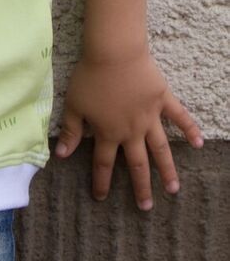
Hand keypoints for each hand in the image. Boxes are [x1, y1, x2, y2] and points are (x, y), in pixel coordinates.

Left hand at [55, 49, 203, 209]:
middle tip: (146, 207)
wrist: (114, 52)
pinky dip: (190, 129)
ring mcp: (150, 117)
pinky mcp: (162, 100)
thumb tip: (61, 155)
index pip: (104, 163)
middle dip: (141, 187)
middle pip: (137, 164)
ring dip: (167, 170)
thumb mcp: (73, 105)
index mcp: (109, 133)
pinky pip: (179, 117)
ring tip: (173, 189)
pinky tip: (198, 143)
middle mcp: (131, 131)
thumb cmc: (90, 77)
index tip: (101, 198)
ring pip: (161, 149)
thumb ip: (71, 131)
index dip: (101, 182)